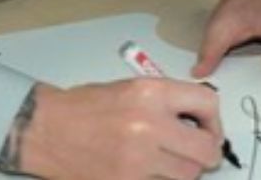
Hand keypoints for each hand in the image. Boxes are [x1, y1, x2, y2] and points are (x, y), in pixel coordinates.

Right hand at [12, 79, 223, 178]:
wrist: (46, 129)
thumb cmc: (84, 107)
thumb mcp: (130, 88)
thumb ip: (166, 101)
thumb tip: (198, 120)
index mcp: (151, 93)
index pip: (208, 103)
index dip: (214, 120)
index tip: (206, 129)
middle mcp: (150, 124)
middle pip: (207, 149)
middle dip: (206, 152)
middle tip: (195, 152)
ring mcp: (139, 159)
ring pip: (188, 175)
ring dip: (183, 170)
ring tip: (166, 162)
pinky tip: (147, 172)